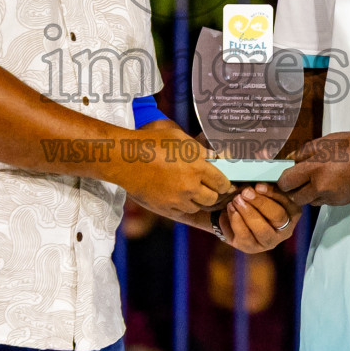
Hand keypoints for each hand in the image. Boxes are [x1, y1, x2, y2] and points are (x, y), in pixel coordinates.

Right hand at [119, 133, 233, 215]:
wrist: (126, 159)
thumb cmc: (152, 142)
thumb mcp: (179, 137)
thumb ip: (199, 149)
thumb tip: (212, 156)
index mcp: (197, 167)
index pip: (222, 182)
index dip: (224, 183)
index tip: (221, 182)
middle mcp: (190, 186)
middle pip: (212, 198)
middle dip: (211, 192)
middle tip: (206, 185)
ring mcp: (177, 200)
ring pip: (197, 207)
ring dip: (196, 200)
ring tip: (189, 189)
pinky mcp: (164, 208)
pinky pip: (181, 212)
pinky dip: (182, 206)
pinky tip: (177, 195)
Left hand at [217, 185, 301, 252]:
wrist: (241, 215)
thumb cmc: (257, 200)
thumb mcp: (265, 192)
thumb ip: (266, 188)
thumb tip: (257, 185)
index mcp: (292, 214)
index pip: (288, 203)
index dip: (273, 194)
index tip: (258, 185)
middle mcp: (284, 231)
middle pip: (277, 217)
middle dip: (259, 203)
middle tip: (244, 192)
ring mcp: (267, 242)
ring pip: (261, 230)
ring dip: (247, 213)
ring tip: (234, 201)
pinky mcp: (250, 248)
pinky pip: (243, 238)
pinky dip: (234, 222)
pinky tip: (229, 209)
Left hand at [277, 131, 349, 206]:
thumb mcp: (327, 141)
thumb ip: (305, 152)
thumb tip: (291, 160)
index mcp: (316, 168)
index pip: (286, 182)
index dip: (283, 180)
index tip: (285, 176)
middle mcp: (321, 186)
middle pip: (295, 198)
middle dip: (294, 190)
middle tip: (298, 180)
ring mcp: (332, 197)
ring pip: (310, 201)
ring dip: (308, 193)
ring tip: (317, 179)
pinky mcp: (341, 203)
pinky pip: (324, 201)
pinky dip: (322, 195)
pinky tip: (331, 182)